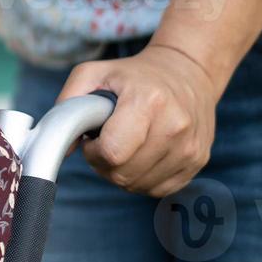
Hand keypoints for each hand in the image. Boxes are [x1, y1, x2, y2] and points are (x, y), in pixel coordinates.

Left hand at [57, 42, 219, 197]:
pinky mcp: (198, 162)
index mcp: (149, 101)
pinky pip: (157, 189)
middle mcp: (176, 126)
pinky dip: (142, 178)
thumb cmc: (134, 75)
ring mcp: (190, 147)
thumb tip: (63, 148)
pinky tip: (142, 155)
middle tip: (107, 141)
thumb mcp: (94, 74)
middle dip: (105, 163)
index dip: (94, 151)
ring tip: (126, 144)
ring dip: (123, 172)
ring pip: (138, 185)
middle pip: (123, 173)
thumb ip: (68, 106)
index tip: (94, 138)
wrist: (188, 72)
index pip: (112, 152)